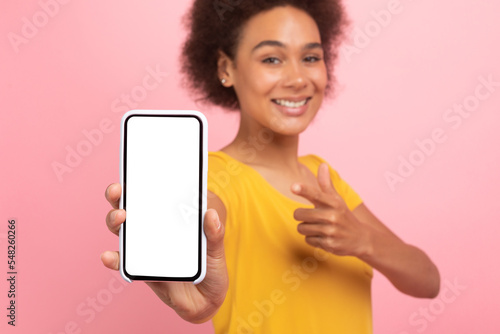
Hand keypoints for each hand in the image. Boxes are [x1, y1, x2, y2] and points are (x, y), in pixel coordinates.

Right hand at [101, 183, 227, 323]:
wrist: (206, 300)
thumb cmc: (211, 268)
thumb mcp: (216, 249)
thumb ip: (215, 234)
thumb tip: (210, 213)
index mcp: (171, 218)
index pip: (153, 195)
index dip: (140, 182)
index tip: (134, 172)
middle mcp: (154, 229)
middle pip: (130, 208)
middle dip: (119, 196)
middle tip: (118, 191)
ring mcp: (145, 248)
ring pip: (122, 230)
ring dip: (115, 220)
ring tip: (121, 217)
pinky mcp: (140, 269)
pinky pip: (123, 262)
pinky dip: (113, 259)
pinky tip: (109, 256)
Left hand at [291, 163, 372, 256]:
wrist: (360, 238)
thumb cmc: (343, 215)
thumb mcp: (336, 199)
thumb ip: (326, 183)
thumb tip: (323, 165)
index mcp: (333, 202)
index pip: (316, 194)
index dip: (304, 190)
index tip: (293, 186)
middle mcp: (332, 216)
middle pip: (299, 214)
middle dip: (301, 216)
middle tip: (311, 217)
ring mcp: (331, 231)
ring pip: (301, 228)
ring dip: (306, 228)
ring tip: (319, 227)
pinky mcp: (329, 244)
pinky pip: (308, 240)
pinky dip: (312, 239)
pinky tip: (323, 237)